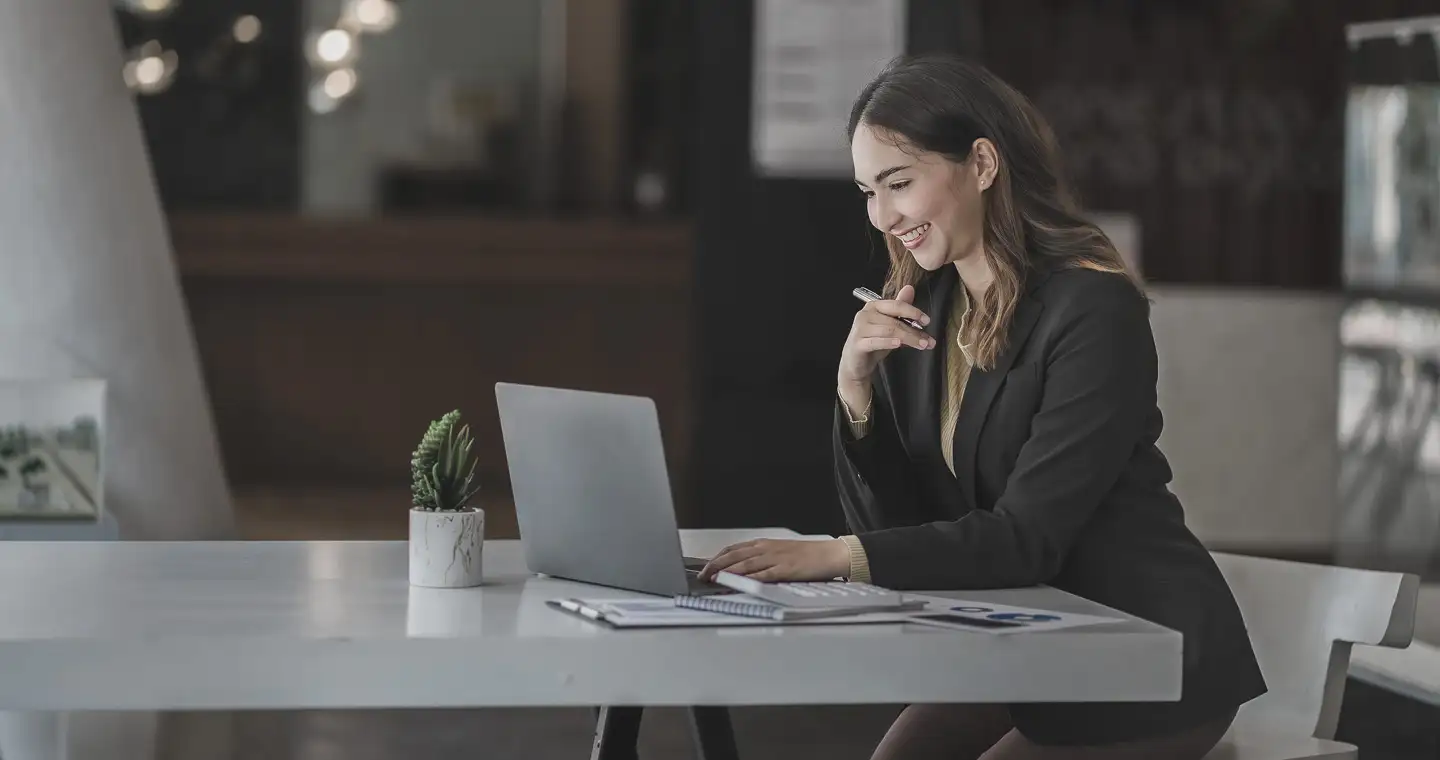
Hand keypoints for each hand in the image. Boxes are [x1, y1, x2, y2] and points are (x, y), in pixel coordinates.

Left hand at [698, 538, 851, 582]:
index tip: (705, 567)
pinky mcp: (784, 569)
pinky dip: (748, 578)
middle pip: (734, 555)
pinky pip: (762, 574)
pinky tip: (738, 582)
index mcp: (764, 544)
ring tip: (713, 579)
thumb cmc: (807, 556)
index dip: (717, 558)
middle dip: (715, 565)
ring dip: (726, 571)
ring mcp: (775, 558)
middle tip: (702, 576)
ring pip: (744, 563)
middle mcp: (766, 549)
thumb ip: (761, 560)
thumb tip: (742, 569)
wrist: (829, 554)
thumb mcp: (779, 553)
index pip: (733, 549)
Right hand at [837, 284, 933, 390]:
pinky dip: (888, 343)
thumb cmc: (873, 340)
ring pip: (889, 331)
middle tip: (928, 340)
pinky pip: (875, 342)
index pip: (896, 305)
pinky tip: (899, 344)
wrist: (855, 361)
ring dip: (908, 338)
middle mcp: (865, 314)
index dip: (913, 312)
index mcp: (873, 306)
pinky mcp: (858, 344)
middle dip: (914, 331)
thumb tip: (910, 288)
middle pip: (895, 321)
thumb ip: (900, 309)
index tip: (926, 320)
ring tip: (921, 345)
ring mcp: (860, 329)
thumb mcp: (889, 324)